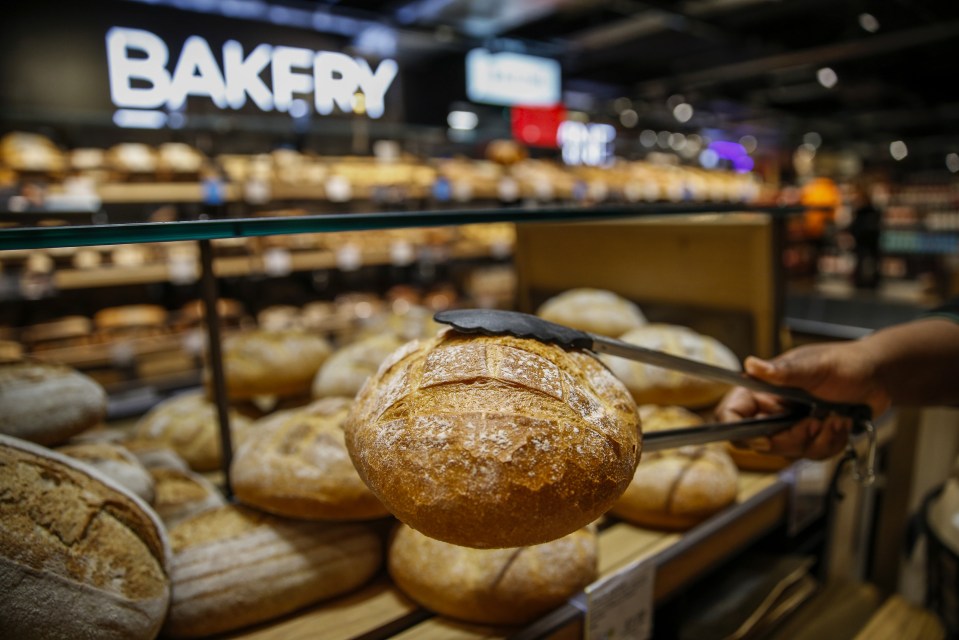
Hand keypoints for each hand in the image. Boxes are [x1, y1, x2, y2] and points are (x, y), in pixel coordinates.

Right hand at [715, 341, 889, 459]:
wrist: (876, 378)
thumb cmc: (843, 364)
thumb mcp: (814, 365)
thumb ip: (783, 371)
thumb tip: (752, 365)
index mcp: (761, 390)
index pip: (731, 415)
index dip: (739, 431)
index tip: (764, 438)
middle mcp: (770, 410)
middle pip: (762, 442)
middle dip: (793, 437)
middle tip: (817, 421)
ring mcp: (789, 426)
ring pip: (790, 452)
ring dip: (819, 439)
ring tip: (837, 417)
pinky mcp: (809, 438)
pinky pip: (812, 455)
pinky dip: (832, 443)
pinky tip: (842, 423)